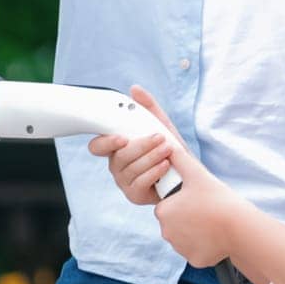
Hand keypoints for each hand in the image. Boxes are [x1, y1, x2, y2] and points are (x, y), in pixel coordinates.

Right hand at [88, 85, 179, 205]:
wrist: (187, 171)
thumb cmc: (168, 147)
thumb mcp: (160, 123)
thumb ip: (148, 106)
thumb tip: (134, 89)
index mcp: (116, 147)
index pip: (98, 146)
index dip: (106, 142)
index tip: (122, 137)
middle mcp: (117, 165)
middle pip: (119, 156)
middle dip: (141, 145)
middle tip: (159, 137)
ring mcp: (124, 181)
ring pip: (131, 169)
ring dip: (151, 157)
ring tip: (168, 149)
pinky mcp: (135, 194)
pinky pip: (140, 183)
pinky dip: (154, 172)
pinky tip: (166, 165)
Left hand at [152, 131, 246, 267]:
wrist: (238, 225)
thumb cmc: (217, 198)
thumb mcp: (197, 173)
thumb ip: (179, 158)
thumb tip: (168, 146)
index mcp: (163, 211)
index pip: (167, 205)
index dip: (181, 200)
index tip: (195, 197)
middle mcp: (167, 232)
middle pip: (174, 222)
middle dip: (186, 217)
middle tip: (205, 208)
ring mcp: (181, 248)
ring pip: (184, 237)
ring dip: (194, 231)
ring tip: (211, 221)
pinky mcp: (195, 259)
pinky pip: (196, 250)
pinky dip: (204, 245)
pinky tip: (215, 236)